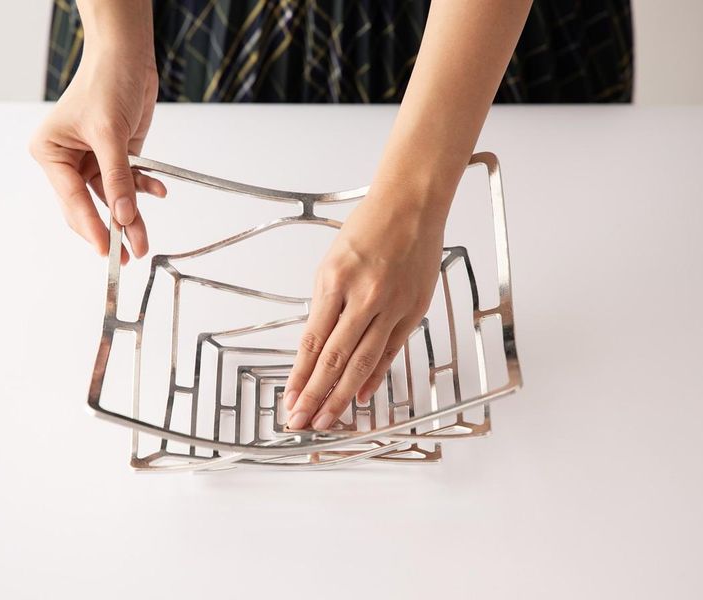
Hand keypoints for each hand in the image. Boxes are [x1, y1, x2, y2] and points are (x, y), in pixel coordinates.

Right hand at [29, 44, 164, 263]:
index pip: (72, 199)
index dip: (91, 227)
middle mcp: (67, 160)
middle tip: (129, 254)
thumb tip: (123, 215)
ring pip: (112, 199)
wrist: (128, 57)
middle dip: (112, 229)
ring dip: (131, 216)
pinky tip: (159, 191)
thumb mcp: (110, 134)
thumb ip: (118, 178)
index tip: (105, 249)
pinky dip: (144, 188)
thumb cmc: (106, 83)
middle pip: (90, 205)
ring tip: (145, 241)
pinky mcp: (116, 157)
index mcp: (50, 153)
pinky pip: (128, 182)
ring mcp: (93, 160)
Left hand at [282, 180, 446, 430]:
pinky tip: (361, 397)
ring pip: (364, 362)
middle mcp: (364, 297)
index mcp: (335, 282)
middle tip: (301, 423)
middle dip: (316, 396)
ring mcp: (392, 306)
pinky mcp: (413, 310)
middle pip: (336, 359)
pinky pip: (391, 351)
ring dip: (342, 396)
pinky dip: (376, 377)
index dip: (299, 376)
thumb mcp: (332, 262)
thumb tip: (319, 347)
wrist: (412, 205)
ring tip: (326, 420)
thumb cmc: (368, 227)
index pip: (313, 342)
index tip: (289, 400)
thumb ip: (326, 304)